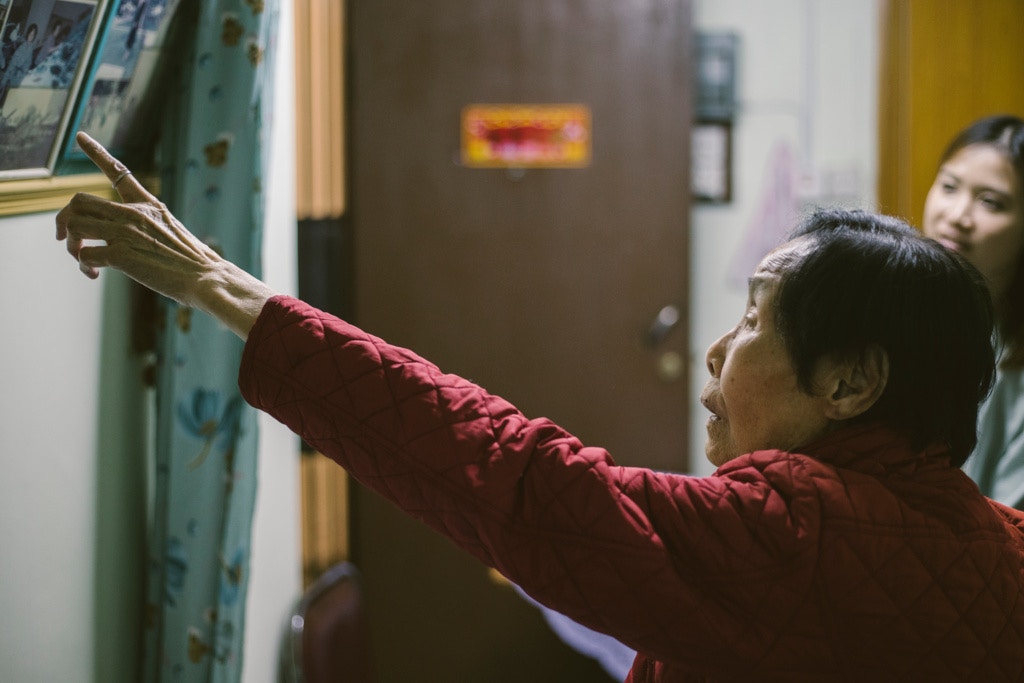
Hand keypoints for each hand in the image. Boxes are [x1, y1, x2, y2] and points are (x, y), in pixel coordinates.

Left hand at [56, 132, 222, 306]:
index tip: (80, 136)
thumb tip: (121, 238)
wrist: (206, 277)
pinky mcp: (121, 255)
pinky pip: (85, 255)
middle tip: (66, 239)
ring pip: (75, 226)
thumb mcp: (172, 230)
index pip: (118, 170)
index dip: (96, 152)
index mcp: (148, 205)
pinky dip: (84, 266)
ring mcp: (126, 232)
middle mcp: (133, 213)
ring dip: (72, 246)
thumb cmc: (193, 261)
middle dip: (64, 220)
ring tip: (83, 260)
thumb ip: (144, 226)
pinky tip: (94, 273)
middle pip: (79, 201)